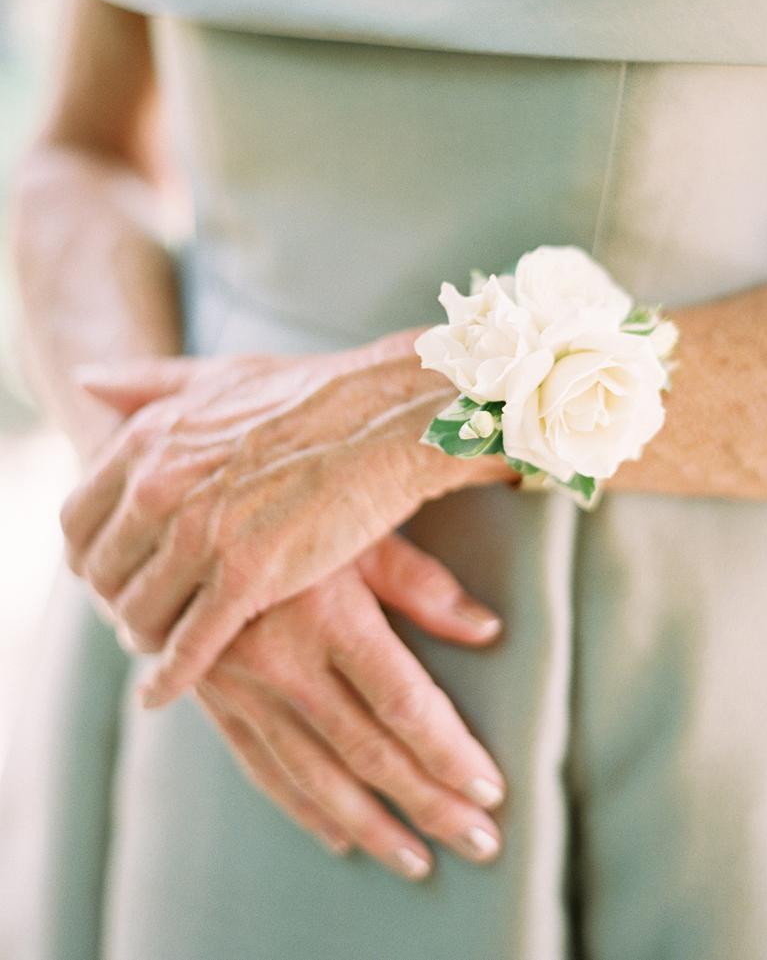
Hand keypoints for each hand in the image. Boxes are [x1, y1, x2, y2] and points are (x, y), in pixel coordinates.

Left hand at [60, 337, 514, 706]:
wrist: (391, 417)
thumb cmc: (318, 393)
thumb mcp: (221, 374)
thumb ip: (151, 383)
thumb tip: (87, 382)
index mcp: (150, 440)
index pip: (77, 521)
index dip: (91, 555)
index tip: (113, 572)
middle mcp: (160, 486)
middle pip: (101, 574)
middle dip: (116, 599)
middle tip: (139, 615)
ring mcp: (200, 533)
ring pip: (137, 614)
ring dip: (144, 637)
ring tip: (159, 648)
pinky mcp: (246, 577)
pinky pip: (186, 645)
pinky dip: (171, 675)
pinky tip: (165, 691)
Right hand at [195, 532, 505, 880]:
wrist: (182, 512)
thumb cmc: (288, 506)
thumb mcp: (356, 529)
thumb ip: (420, 583)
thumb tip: (486, 630)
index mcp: (327, 612)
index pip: (402, 703)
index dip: (448, 751)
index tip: (489, 787)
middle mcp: (281, 658)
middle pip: (367, 751)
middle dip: (428, 803)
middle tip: (478, 840)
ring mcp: (241, 685)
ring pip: (315, 775)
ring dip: (372, 825)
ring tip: (418, 860)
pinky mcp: (214, 697)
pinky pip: (261, 767)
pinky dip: (302, 808)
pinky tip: (340, 836)